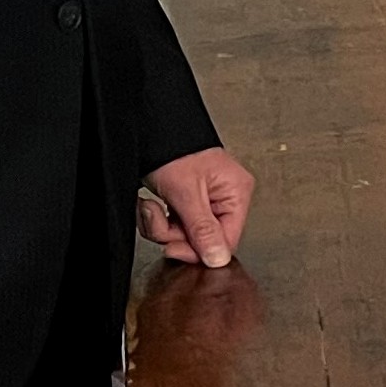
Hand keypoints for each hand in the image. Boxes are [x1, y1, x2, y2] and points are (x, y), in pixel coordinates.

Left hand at [139, 146, 255, 268]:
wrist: (149, 129)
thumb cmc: (173, 148)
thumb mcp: (186, 192)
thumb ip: (202, 229)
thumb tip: (218, 258)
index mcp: (236, 193)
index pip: (226, 239)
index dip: (199, 249)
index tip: (173, 247)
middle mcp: (224, 198)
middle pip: (202, 240)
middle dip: (172, 233)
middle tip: (157, 216)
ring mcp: (204, 201)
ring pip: (184, 235)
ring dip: (159, 226)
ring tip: (150, 205)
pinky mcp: (185, 202)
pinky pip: (173, 225)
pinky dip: (155, 219)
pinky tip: (149, 204)